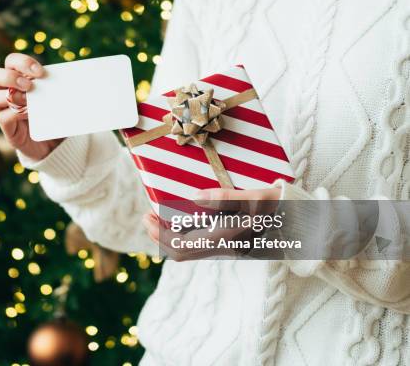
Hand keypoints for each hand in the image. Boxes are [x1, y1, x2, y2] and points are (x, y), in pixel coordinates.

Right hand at [0, 53, 62, 160]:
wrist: (54, 143)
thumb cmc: (52, 114)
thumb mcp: (54, 96)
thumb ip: (54, 85)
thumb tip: (72, 77)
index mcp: (15, 80)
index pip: (10, 62)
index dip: (22, 62)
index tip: (40, 72)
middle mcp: (2, 93)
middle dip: (8, 77)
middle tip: (29, 85)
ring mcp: (2, 111)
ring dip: (11, 96)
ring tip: (30, 100)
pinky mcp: (7, 129)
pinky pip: (3, 117)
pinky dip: (16, 113)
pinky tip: (31, 113)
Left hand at [142, 187, 280, 260]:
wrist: (302, 222)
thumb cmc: (279, 205)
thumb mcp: (254, 196)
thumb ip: (224, 198)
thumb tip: (194, 198)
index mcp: (226, 237)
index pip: (181, 246)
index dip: (160, 234)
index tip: (148, 217)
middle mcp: (223, 247)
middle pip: (180, 253)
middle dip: (158, 236)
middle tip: (147, 216)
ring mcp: (226, 248)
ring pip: (188, 252)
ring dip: (169, 237)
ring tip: (159, 216)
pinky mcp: (229, 244)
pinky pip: (198, 246)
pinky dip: (182, 235)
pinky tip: (180, 219)